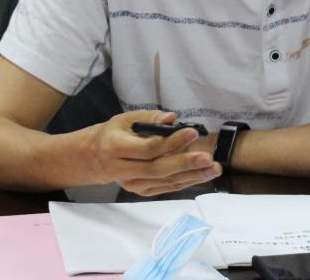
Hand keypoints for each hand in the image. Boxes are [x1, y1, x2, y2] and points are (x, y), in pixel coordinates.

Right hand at [89, 111, 219, 195]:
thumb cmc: (115, 133)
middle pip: (158, 169)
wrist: (97, 158)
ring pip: (165, 182)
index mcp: (116, 148)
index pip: (148, 148)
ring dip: (191, 176)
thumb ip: (150, 118)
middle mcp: (123, 170)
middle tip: (208, 158)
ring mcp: (132, 184)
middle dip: (185, 164)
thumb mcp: (126, 119)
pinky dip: (185, 182)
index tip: (192, 132)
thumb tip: (172, 118)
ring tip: (212, 168)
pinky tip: (201, 175)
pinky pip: (166, 188)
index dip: (172, 142)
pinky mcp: (141, 191)